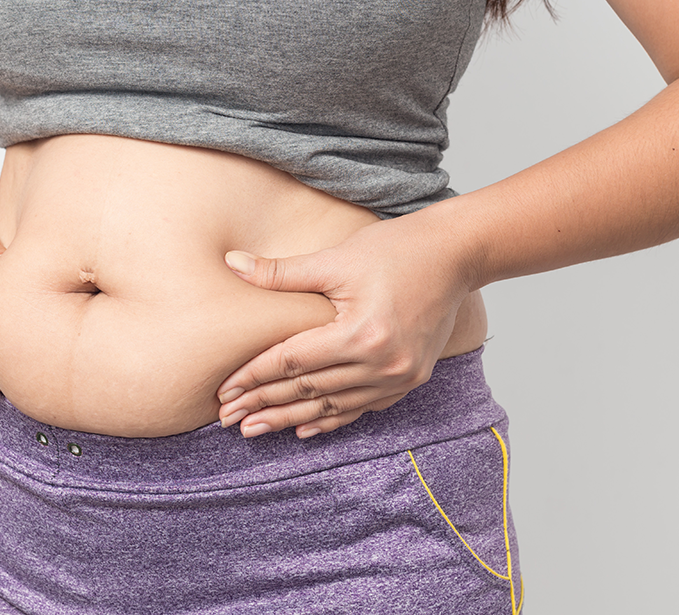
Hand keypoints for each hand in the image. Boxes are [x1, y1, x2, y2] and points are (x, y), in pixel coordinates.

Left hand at [216, 212, 473, 438]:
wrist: (455, 256)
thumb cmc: (395, 249)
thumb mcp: (335, 258)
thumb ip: (280, 272)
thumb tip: (231, 264)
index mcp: (360, 333)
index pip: (292, 362)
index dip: (253, 376)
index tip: (223, 391)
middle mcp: (382, 364)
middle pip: (309, 390)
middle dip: (264, 404)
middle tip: (227, 419)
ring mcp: (399, 377)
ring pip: (333, 406)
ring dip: (291, 418)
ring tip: (254, 429)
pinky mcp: (410, 379)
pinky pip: (362, 408)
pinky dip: (331, 419)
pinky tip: (304, 428)